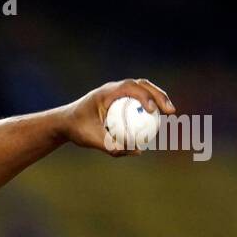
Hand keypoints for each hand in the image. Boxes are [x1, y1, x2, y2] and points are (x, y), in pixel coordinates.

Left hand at [60, 78, 175, 155]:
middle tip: (171, 111)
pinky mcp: (120, 101)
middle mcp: (114, 89)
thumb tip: (136, 151)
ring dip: (158, 98)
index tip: (153, 110)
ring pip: (143, 91)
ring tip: (169, 112)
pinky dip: (149, 108)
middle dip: (159, 95)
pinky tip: (157, 121)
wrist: (65, 123)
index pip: (131, 88)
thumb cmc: (76, 129)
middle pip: (142, 85)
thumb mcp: (91, 139)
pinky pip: (138, 102)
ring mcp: (118, 94)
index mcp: (106, 92)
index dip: (145, 96)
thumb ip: (110, 145)